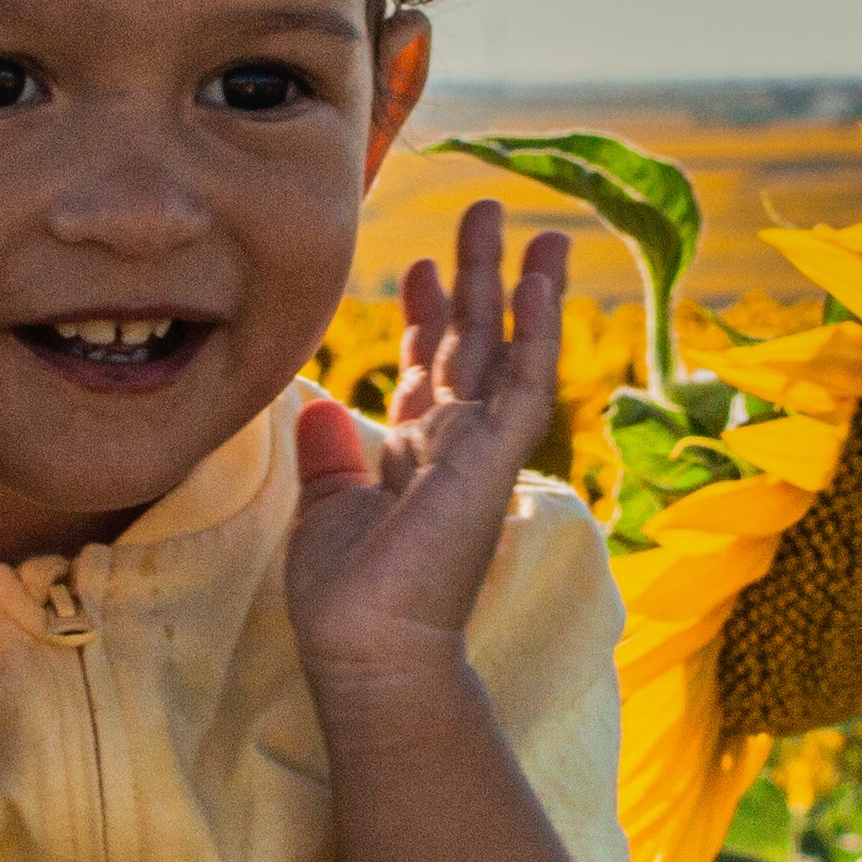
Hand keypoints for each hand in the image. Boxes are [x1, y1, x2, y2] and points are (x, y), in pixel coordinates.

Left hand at [285, 200, 566, 688]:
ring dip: (517, 286)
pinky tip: (542, 281)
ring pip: (506, 349)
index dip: (425, 315)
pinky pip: (526, 380)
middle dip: (476, 278)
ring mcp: (481, 449)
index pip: (426, 369)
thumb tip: (319, 406)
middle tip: (481, 215)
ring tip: (528, 226)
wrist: (367, 647)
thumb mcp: (325, 511)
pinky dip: (538, 328)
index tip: (420, 264)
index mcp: (413, 457)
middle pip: (471, 343)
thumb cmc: (347, 598)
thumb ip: (330, 456)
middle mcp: (453, 445)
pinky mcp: (497, 457)